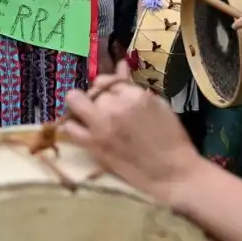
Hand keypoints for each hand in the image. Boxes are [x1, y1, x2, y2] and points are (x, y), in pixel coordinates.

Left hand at [62, 61, 203, 202]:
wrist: (171, 174)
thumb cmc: (171, 139)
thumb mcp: (159, 105)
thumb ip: (134, 87)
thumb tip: (120, 65)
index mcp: (135, 95)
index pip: (111, 80)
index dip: (112, 86)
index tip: (115, 94)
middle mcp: (114, 107)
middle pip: (94, 90)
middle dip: (100, 96)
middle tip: (106, 108)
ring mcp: (101, 126)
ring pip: (74, 101)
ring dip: (81, 106)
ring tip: (90, 116)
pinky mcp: (92, 145)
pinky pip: (70, 127)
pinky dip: (73, 124)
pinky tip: (81, 128)